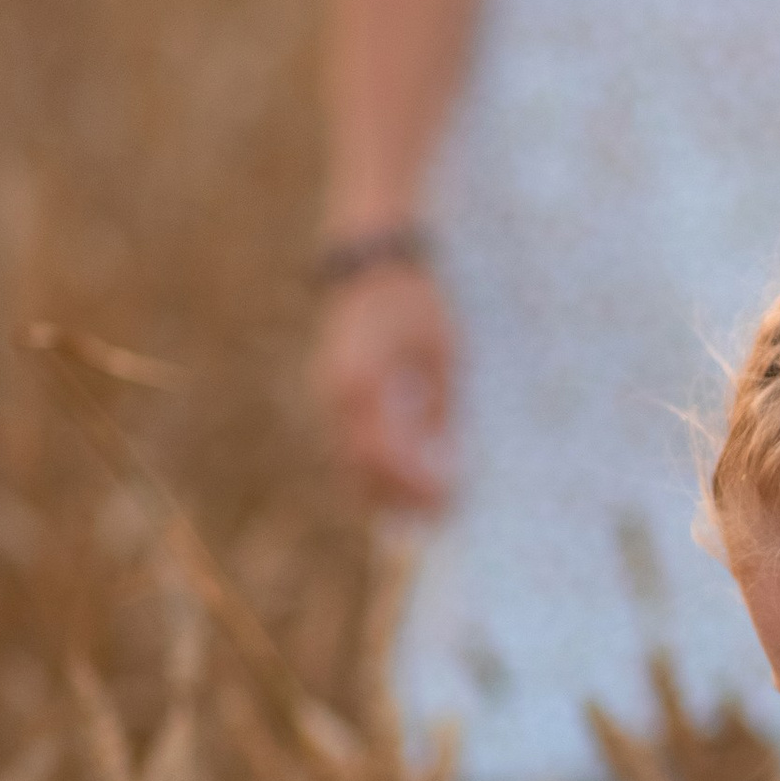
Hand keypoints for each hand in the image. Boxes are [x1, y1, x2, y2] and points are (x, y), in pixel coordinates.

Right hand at [313, 261, 455, 512]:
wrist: (376, 265)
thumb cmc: (417, 302)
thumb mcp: (444, 353)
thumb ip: (440, 407)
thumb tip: (446, 458)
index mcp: (363, 382)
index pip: (384, 455)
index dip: (415, 485)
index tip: (449, 500)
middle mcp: (337, 394)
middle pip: (362, 470)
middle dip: (402, 499)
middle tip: (445, 515)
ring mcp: (329, 398)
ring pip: (352, 466)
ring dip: (388, 492)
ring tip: (433, 508)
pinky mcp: (333, 399)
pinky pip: (352, 449)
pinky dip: (379, 472)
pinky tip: (413, 484)